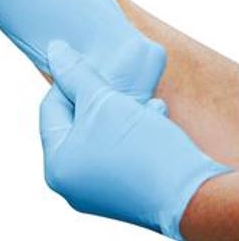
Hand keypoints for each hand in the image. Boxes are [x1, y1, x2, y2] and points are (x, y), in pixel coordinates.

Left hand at [40, 40, 230, 239]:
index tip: (91, 66)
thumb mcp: (102, 100)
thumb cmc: (139, 147)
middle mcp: (72, 183)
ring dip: (119, 110)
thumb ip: (75, 74)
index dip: (70, 82)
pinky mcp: (126, 191)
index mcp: (56, 166)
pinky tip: (154, 114)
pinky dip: (133, 130)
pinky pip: (119, 150)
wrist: (193, 193)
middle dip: (98, 97)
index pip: (50, 108)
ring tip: (141, 100)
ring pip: (100, 133)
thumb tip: (54, 50)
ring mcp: (99, 190)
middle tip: (115, 82)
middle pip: (76, 121)